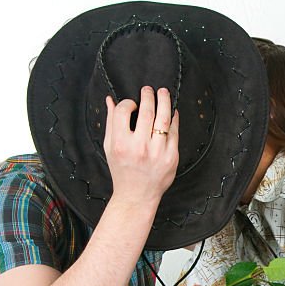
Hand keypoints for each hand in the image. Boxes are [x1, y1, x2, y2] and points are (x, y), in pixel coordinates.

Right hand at [104, 87, 178, 208]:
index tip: (131, 104)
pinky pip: (175, 132)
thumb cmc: (122, 170)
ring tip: (163, 93)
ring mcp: (157, 152)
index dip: (128, 103)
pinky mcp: (171, 157)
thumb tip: (110, 99)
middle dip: (149, 95)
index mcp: (121, 144)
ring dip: (164, 101)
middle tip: (149, 90)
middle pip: (147, 111)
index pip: (123, 111)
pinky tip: (172, 112)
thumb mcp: (110, 147)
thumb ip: (110, 122)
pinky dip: (174, 118)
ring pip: (164, 118)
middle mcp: (139, 147)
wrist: (136, 195)